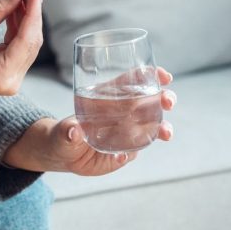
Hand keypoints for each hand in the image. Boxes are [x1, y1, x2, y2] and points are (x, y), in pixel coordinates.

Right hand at [0, 0, 44, 95]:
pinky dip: (17, 27)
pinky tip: (14, 8)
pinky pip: (17, 46)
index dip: (33, 12)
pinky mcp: (6, 72)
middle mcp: (11, 81)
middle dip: (31, 13)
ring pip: (26, 42)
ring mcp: (10, 78)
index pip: (27, 39)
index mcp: (2, 75)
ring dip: (24, 18)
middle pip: (30, 41)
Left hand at [3, 67, 176, 173]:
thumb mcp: (62, 132)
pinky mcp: (129, 149)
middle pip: (150, 100)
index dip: (150, 74)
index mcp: (109, 96)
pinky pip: (140, 146)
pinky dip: (140, 149)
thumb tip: (72, 131)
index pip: (134, 79)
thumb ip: (67, 132)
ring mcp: (129, 130)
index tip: (163, 75)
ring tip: (166, 133)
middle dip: (164, 97)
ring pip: (154, 124)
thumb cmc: (63, 134)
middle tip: (168, 101)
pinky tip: (126, 154)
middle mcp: (123, 111)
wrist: (65, 155)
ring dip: (164, 126)